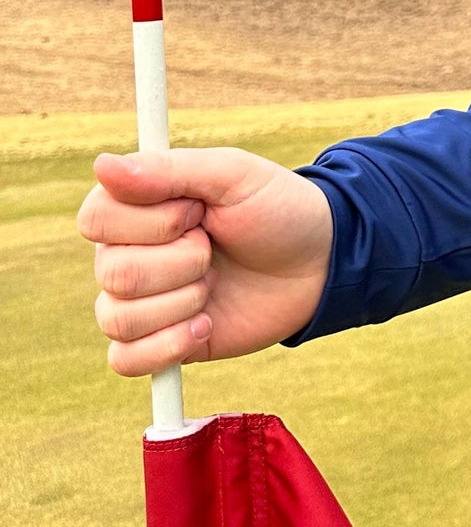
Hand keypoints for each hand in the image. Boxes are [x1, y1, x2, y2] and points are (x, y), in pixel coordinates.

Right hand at [79, 149, 335, 378]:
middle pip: (114, 273)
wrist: (319, 262)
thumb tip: (102, 166)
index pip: (96, 219)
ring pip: (119, 319)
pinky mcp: (158, 343)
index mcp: (133, 208)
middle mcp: (124, 254)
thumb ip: (169, 170)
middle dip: (183, 262)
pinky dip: (167, 347)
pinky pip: (126, 360)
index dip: (153, 221)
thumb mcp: (233, 175)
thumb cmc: (276, 209)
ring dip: (183, 301)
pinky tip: (206, 326)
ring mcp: (140, 302)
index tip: (199, 211)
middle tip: (215, 248)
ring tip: (215, 284)